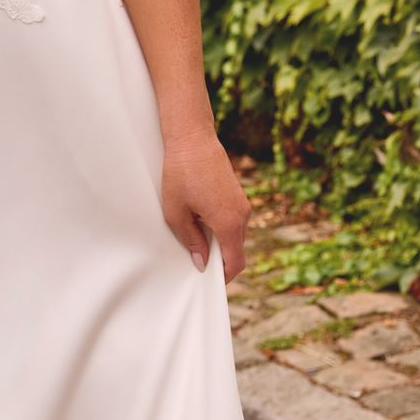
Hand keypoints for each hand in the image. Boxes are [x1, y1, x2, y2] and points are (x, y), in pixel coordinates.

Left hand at [161, 127, 249, 278]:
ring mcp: (243, 203)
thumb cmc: (180, 173)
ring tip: (194, 237)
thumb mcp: (176, 213)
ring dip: (219, 242)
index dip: (223, 277)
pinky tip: (199, 220)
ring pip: (235, 235)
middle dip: (220, 260)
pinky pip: (233, 220)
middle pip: (236, 250)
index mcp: (229, 222)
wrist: (192, 138)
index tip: (208, 281)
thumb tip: (201, 262)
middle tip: (196, 261)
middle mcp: (242, 214)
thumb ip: (191, 241)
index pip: (236, 262)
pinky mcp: (238, 194)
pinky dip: (221, 227)